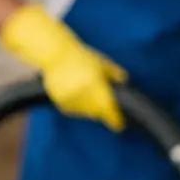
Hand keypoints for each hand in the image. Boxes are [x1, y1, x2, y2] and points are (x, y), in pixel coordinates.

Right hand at [0, 4, 125, 130]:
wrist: (55, 53)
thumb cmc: (80, 56)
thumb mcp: (102, 62)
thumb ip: (114, 73)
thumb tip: (124, 81)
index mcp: (96, 86)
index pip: (108, 109)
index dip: (114, 119)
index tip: (119, 125)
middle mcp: (83, 94)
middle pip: (96, 112)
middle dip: (102, 111)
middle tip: (105, 106)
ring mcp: (70, 98)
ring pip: (83, 112)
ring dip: (89, 109)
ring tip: (88, 96)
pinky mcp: (59, 100)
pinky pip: (71, 109)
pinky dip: (76, 107)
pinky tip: (77, 96)